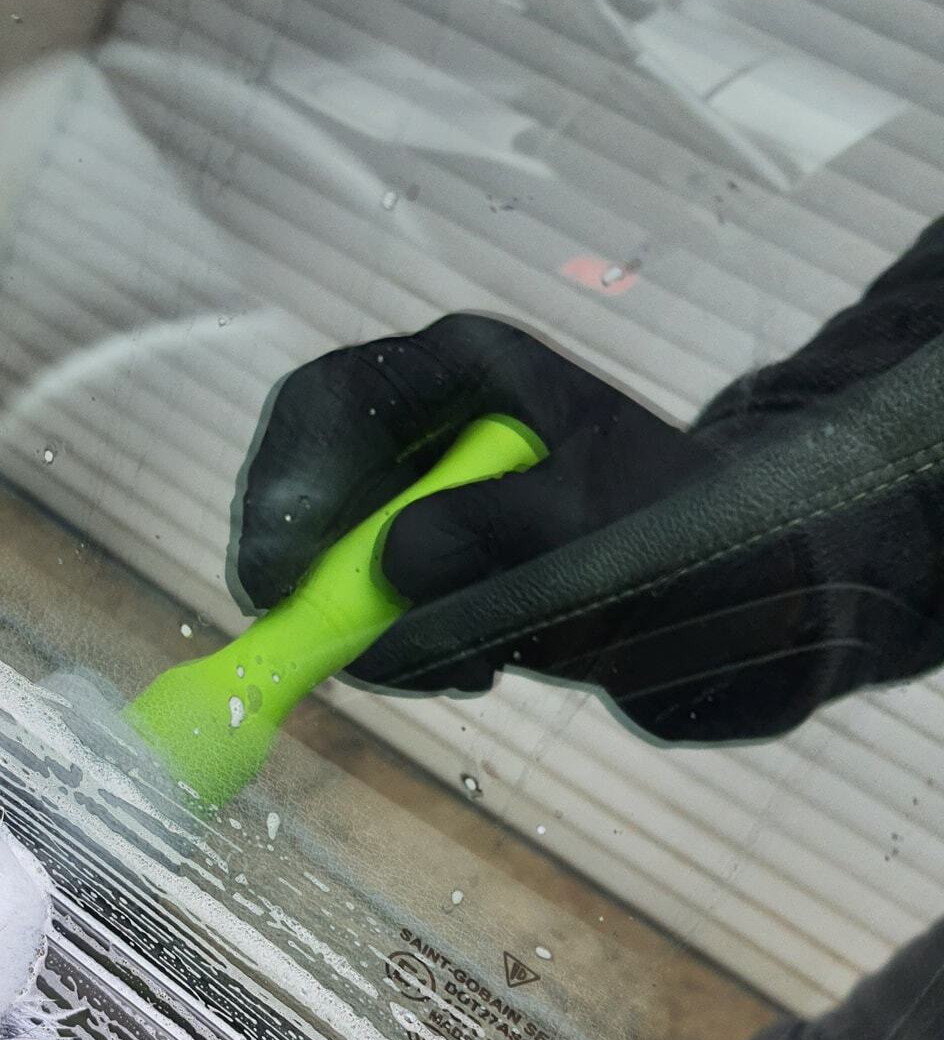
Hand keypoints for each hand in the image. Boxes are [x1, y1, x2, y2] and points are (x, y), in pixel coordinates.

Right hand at [235, 291, 943, 740]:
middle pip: (309, 482)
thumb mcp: (596, 532)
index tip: (282, 577)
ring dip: (366, 627)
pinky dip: (404, 653)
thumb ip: (493, 540)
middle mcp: (435, 426)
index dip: (285, 486)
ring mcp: (432, 499)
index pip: (326, 402)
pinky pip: (378, 611)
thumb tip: (390, 569)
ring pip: (335, 561)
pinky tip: (481, 668)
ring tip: (467, 665)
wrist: (757, 599)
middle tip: (313, 640)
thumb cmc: (695, 539)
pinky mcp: (441, 569)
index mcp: (466, 371)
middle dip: (310, 569)